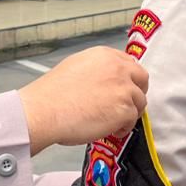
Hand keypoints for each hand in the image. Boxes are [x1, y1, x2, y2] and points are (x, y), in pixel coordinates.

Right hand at [17, 46, 148, 152]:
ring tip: (113, 121)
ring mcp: (124, 89)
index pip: (129, 63)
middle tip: (126, 104)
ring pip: (139, 102)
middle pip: (141, 79)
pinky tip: (110, 130)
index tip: (125, 87)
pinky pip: (133, 120)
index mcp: (105, 55)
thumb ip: (97, 69)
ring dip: (129, 112)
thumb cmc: (52, 94)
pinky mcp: (125, 110)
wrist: (44, 111)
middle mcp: (118, 68)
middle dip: (136, 92)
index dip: (128, 78)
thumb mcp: (75, 66)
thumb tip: (104, 80)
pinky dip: (124, 127)